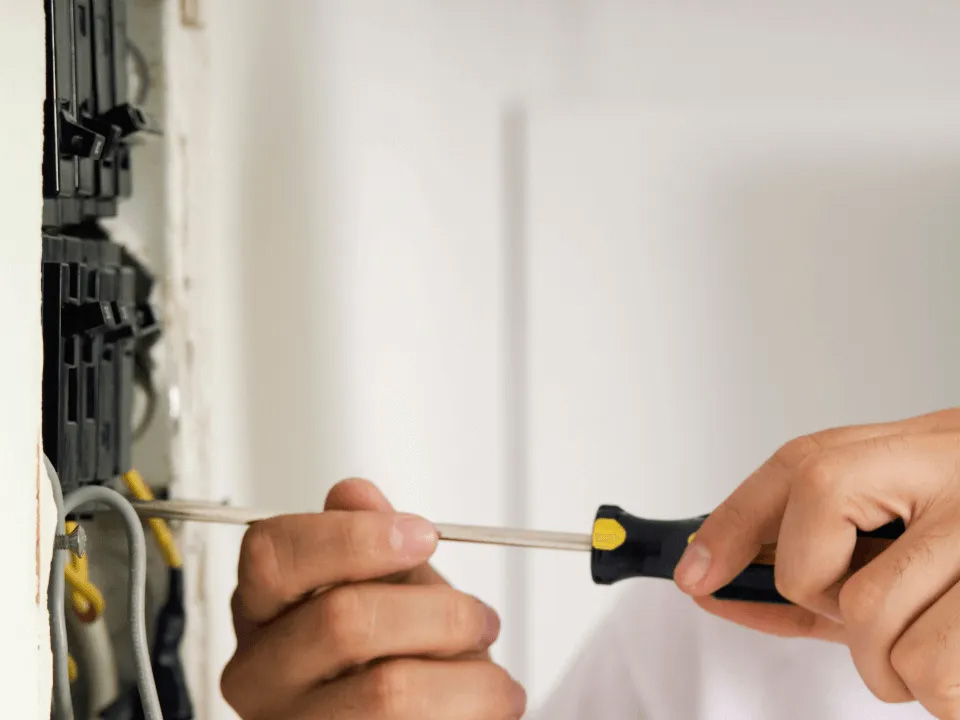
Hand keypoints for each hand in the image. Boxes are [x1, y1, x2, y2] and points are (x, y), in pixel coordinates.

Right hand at [221, 478, 525, 718]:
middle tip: (480, 618)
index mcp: (263, 610)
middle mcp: (259, 673)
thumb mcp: (390, 587)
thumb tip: (354, 495)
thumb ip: (371, 541)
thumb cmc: (398, 654)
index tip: (423, 535)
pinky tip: (479, 705)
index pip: (274, 555)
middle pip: (342, 620)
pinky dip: (468, 710)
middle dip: (438, 612)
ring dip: (467, 676)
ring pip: (388, 690)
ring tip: (493, 678)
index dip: (353, 537)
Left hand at [673, 408, 959, 717]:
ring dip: (900, 670)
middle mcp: (959, 476)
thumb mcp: (903, 516)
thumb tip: (718, 581)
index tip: (696, 575)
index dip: (733, 525)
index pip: (802, 470)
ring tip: (944, 634)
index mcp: (917, 446)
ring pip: (887, 647)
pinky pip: (943, 684)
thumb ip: (817, 549)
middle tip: (888, 609)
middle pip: (829, 579)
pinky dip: (947, 695)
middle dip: (842, 622)